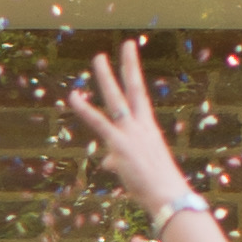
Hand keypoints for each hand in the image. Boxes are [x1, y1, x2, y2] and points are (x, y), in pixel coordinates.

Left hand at [62, 41, 199, 217]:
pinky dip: (85, 110)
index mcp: (149, 129)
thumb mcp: (137, 169)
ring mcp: (131, 134)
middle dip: (129, 66)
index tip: (130, 55)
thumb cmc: (158, 188)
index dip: (134, 74)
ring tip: (98, 57)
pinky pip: (99, 123)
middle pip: (134, 89)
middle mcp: (142, 126)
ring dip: (106, 77)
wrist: (169, 197)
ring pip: (116, 100)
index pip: (140, 96)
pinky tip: (73, 97)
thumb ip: (118, 160)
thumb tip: (107, 162)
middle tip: (126, 44)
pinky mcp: (120, 145)